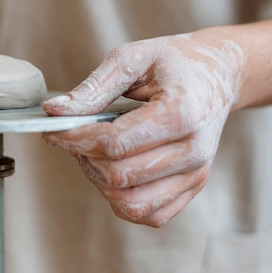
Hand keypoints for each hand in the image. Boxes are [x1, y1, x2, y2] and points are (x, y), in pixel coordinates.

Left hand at [42, 32, 243, 226]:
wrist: (218, 74)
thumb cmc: (173, 61)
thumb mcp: (132, 57)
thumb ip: (93, 88)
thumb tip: (53, 112)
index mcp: (180, 113)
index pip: (115, 144)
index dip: (75, 140)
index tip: (55, 129)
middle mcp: (193, 150)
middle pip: (119, 176)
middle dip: (84, 158)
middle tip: (74, 136)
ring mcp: (196, 173)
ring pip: (131, 203)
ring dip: (99, 181)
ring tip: (94, 152)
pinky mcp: (193, 188)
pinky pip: (149, 215)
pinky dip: (121, 200)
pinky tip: (114, 169)